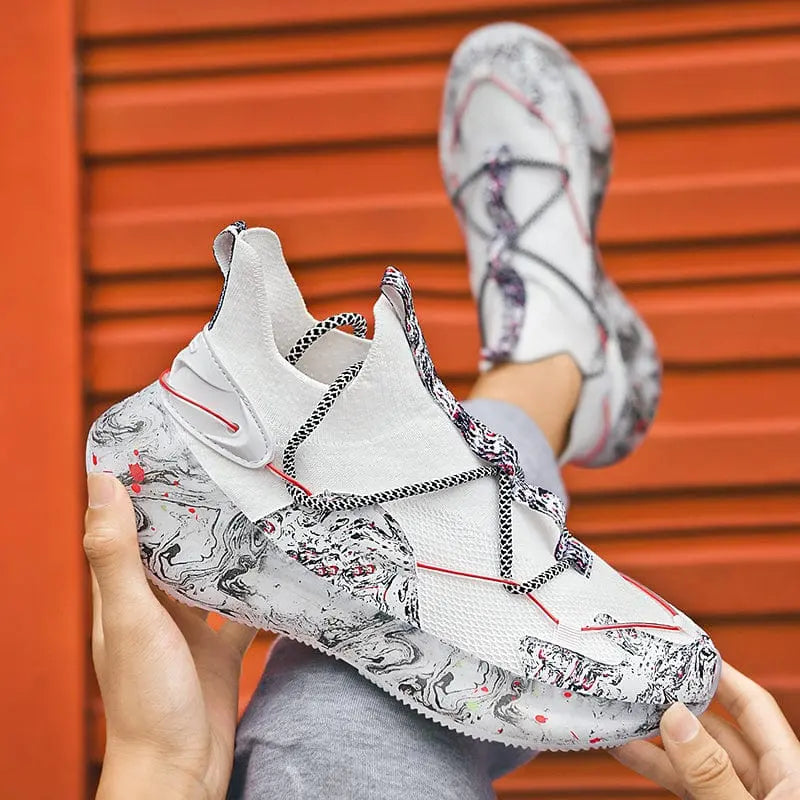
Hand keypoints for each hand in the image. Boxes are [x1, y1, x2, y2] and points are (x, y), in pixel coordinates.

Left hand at [84, 473, 256, 799]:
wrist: (181, 770)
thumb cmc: (147, 700)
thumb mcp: (132, 620)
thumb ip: (118, 557)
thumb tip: (102, 484)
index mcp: (125, 593)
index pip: (127, 529)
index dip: (138, 491)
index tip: (163, 450)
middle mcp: (157, 606)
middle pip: (174, 547)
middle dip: (194, 512)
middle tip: (224, 470)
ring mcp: (192, 628)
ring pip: (211, 574)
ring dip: (229, 548)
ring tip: (258, 508)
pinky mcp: (223, 649)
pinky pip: (245, 610)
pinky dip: (261, 592)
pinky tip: (283, 569)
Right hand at [612, 662, 799, 798]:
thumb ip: (712, 771)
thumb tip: (676, 719)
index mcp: (793, 771)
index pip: (753, 705)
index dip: (720, 674)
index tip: (686, 650)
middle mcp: (769, 781)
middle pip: (717, 728)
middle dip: (677, 704)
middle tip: (641, 681)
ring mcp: (742, 797)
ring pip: (696, 757)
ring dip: (657, 737)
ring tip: (623, 714)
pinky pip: (687, 782)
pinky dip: (658, 766)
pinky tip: (629, 751)